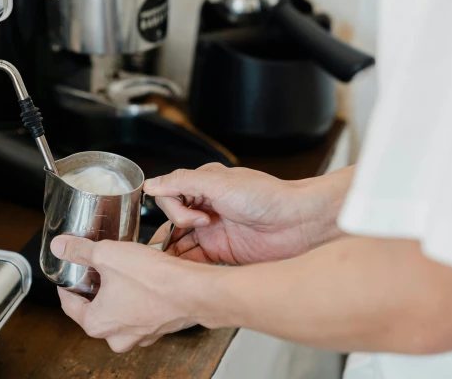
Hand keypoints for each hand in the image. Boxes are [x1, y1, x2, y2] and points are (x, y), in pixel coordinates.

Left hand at [51, 235, 220, 352]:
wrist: (195, 291)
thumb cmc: (154, 280)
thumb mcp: (107, 255)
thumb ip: (79, 250)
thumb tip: (60, 246)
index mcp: (97, 324)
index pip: (69, 304)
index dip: (66, 282)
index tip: (68, 271)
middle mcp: (117, 336)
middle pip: (93, 309)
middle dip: (93, 288)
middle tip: (95, 267)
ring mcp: (140, 335)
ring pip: (118, 312)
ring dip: (117, 293)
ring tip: (120, 270)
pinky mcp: (158, 327)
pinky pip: (139, 312)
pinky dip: (137, 298)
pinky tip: (142, 279)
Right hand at [145, 164, 350, 264]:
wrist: (300, 223)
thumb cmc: (268, 196)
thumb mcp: (219, 182)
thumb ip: (182, 182)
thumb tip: (151, 184)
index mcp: (203, 187)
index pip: (169, 197)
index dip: (176, 209)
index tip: (195, 217)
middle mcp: (205, 208)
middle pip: (172, 222)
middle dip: (173, 231)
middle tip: (192, 235)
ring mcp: (213, 232)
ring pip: (181, 244)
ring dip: (175, 252)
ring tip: (174, 261)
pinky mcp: (222, 253)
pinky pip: (196, 261)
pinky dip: (187, 266)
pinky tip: (184, 271)